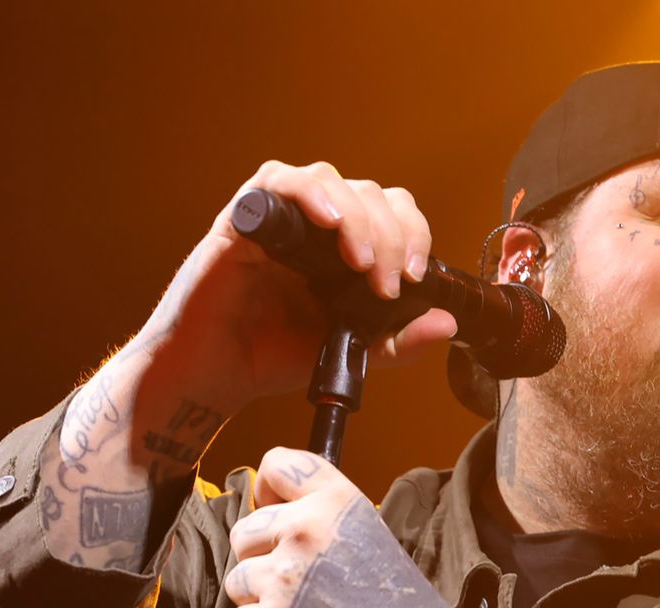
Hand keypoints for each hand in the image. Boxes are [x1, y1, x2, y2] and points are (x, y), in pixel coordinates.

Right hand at [133, 161, 459, 413]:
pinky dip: (310, 194)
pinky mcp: (242, 217)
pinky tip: (329, 223)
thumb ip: (396, 341)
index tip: (413, 277)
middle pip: (367, 192)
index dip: (412, 233)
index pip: (389, 211)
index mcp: (340, 246)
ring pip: (329, 178)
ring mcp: (278, 216)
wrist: (211, 377)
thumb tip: (447, 324)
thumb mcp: (349, 351)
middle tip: (387, 284)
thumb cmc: (269, 357)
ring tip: (361, 264)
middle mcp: (312, 224)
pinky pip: (278, 179)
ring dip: (357, 217)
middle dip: (389, 234)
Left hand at [220, 448, 454, 607]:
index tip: (273, 512)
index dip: (267, 491)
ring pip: (237, 581)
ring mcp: (284, 578)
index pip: (277, 465)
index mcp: (337, 503)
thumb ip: (325, 525)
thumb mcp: (372, 540)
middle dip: (263, 561)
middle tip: (302, 591)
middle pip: (245, 533)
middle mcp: (306, 531)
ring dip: (259, 604)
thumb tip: (275, 524)